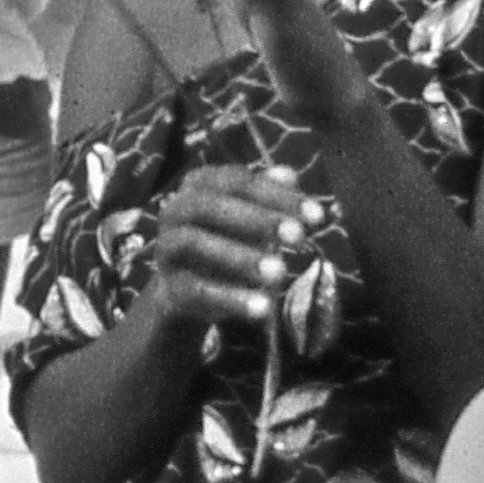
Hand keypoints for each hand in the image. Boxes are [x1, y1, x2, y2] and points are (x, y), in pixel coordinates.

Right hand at [142, 165, 312, 340]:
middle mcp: (174, 211)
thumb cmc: (228, 246)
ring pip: (194, 243)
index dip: (278, 196)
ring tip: (281, 274)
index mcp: (198, 186)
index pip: (238, 181)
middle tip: (300, 238)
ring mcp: (165, 250)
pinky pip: (194, 290)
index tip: (318, 217)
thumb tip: (289, 174)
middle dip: (258, 219)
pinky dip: (230, 298)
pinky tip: (264, 308)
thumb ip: (271, 199)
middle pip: (210, 205)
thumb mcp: (254, 222)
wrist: (186, 296)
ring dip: (239, 257)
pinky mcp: (167, 288)